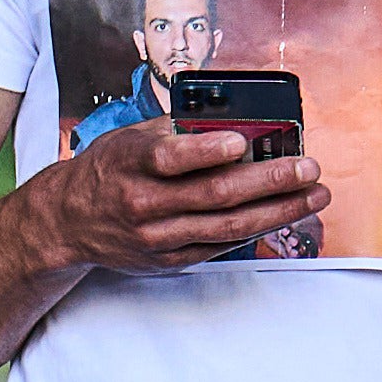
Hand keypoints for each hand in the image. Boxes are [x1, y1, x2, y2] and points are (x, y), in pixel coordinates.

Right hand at [20, 112, 323, 276]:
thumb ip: (177, 131)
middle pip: (214, 194)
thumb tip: (234, 121)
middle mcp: (143, 204)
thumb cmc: (108, 170)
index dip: (207, 151)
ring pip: (227, 226)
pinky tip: (282, 214)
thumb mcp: (130, 138)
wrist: (68, 222)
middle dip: (270, 181)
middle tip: (308, 168)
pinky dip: (255, 229)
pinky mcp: (169, 259)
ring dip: (278, 210)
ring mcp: (158, 237)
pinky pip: (221, 244)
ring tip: (313, 195)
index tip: (242, 142)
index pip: (169, 158)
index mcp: (130, 164)